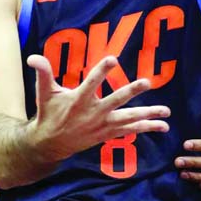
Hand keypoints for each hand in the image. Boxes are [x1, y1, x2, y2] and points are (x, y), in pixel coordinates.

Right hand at [28, 54, 169, 161]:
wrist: (50, 144)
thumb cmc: (49, 113)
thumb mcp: (44, 93)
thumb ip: (43, 73)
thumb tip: (33, 57)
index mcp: (79, 100)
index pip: (91, 82)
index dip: (102, 71)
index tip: (113, 59)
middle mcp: (94, 113)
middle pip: (116, 100)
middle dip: (132, 91)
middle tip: (148, 82)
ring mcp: (103, 125)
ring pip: (129, 119)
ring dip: (149, 114)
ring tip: (167, 111)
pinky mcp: (108, 133)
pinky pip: (131, 131)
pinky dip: (147, 128)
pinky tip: (163, 126)